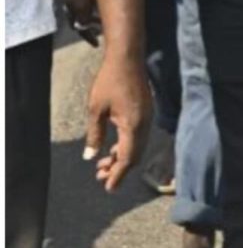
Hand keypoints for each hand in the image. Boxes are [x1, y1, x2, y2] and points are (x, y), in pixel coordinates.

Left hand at [84, 52, 149, 189]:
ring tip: (102, 164)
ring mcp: (147, 119)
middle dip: (118, 169)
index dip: (117, 175)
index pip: (127, 158)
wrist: (127, 59)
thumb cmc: (109, 82)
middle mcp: (144, 125)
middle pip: (134, 156)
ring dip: (121, 158)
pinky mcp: (145, 113)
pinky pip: (138, 138)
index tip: (108, 187)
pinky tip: (112, 148)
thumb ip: (94, 134)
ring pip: (137, 147)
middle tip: (100, 177)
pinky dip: (126, 147)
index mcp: (133, 126)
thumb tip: (90, 156)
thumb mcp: (96, 110)